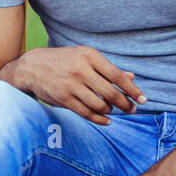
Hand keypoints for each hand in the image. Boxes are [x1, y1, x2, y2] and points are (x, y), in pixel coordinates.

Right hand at [9, 45, 145, 123]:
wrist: (32, 67)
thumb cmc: (63, 61)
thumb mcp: (85, 57)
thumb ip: (108, 68)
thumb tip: (132, 78)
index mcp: (89, 56)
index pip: (117, 75)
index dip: (132, 89)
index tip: (143, 99)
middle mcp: (81, 70)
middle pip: (111, 92)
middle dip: (125, 104)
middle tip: (132, 109)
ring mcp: (71, 85)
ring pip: (100, 104)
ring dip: (110, 110)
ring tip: (113, 110)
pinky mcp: (63, 99)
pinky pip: (86, 113)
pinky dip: (99, 118)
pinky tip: (106, 119)